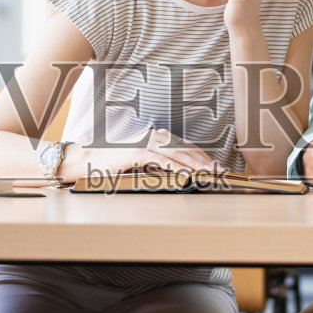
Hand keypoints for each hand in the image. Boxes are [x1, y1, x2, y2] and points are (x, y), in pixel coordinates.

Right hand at [80, 128, 221, 177]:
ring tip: (209, 173)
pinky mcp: (137, 152)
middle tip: (221, 171)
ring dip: (195, 164)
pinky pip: (161, 160)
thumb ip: (160, 165)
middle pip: (186, 149)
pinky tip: (186, 174)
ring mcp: (146, 143)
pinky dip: (176, 167)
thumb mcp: (143, 163)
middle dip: (205, 161)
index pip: (187, 147)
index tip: (217, 167)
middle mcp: (155, 137)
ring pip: (177, 153)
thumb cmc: (117, 162)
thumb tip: (180, 174)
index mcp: (158, 138)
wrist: (90, 159)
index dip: (204, 157)